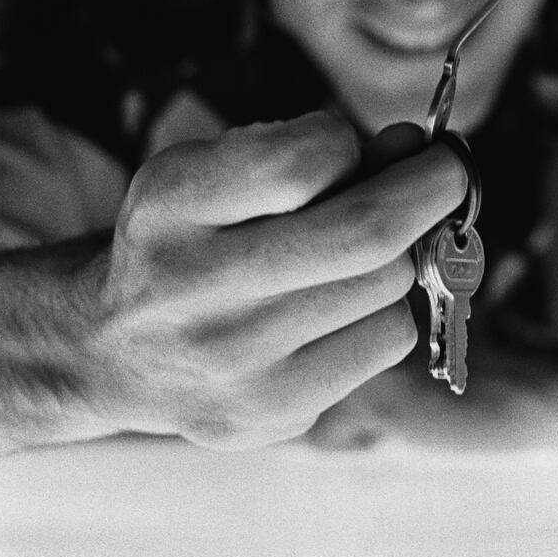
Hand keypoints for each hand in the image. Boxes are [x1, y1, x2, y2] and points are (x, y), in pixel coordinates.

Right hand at [89, 112, 466, 448]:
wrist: (113, 350)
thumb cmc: (185, 240)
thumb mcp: (217, 170)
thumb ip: (309, 149)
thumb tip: (414, 146)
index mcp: (171, 206)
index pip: (304, 162)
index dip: (351, 143)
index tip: (367, 143)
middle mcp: (192, 290)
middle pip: (367, 233)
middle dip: (429, 189)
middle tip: (444, 172)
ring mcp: (233, 364)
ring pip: (388, 288)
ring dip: (399, 254)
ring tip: (364, 249)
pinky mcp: (272, 413)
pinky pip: (387, 341)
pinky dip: (386, 309)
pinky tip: (343, 304)